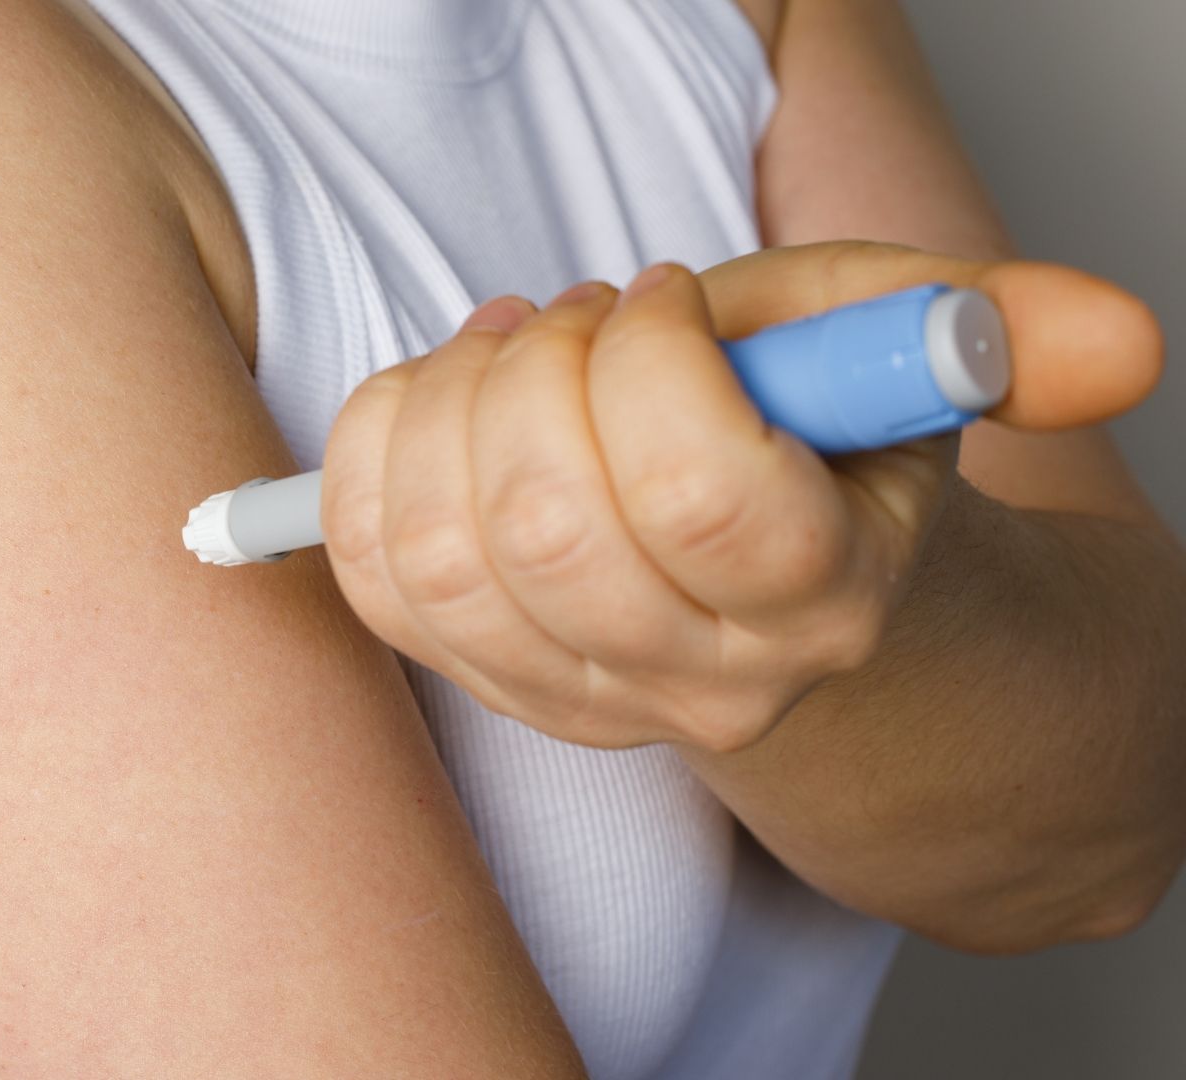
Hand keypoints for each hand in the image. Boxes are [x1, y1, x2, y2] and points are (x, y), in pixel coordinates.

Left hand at [319, 241, 1161, 751]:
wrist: (767, 596)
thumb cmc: (820, 453)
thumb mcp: (905, 364)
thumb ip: (995, 334)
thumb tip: (1118, 340)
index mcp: (821, 597)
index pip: (697, 490)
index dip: (649, 359)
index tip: (665, 296)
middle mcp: (694, 678)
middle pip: (550, 525)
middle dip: (537, 370)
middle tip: (577, 316)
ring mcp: (573, 696)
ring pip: (440, 550)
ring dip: (447, 402)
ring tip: (509, 348)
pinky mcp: (477, 679)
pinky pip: (371, 571)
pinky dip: (374, 453)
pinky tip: (439, 401)